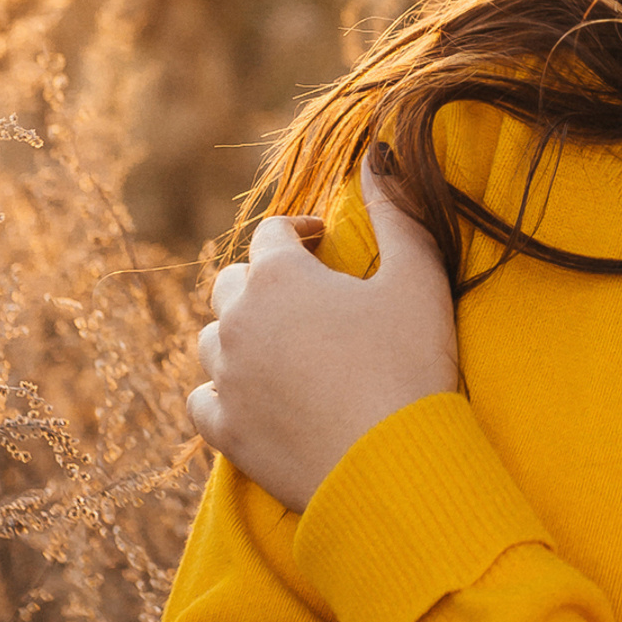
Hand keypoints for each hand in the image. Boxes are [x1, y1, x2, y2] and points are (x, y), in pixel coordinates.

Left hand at [188, 153, 459, 512]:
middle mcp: (238, 320)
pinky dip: (224, 391)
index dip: (299, 232)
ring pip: (211, 339)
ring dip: (241, 333)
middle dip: (263, 280)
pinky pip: (202, 399)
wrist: (392, 465)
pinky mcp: (223, 431)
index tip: (326, 242)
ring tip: (282, 345)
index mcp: (279, 276)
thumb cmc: (410, 364)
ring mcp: (224, 378)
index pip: (272, 233)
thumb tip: (378, 156)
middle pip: (231, 282)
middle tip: (305, 295)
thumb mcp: (418, 277)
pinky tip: (253, 395)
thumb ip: (397, 212)